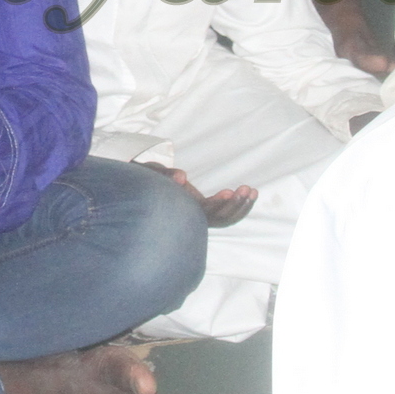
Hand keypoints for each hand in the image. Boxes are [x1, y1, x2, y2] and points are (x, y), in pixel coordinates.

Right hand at [136, 161, 256, 227]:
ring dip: (241, 207)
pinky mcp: (205, 210)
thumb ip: (166, 174)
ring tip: (252, 190)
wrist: (142, 188)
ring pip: (225, 220)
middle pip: (219, 220)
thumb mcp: (153, 173)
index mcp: (182, 210)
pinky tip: (250, 193)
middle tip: (246, 188)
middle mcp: (193, 218)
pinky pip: (226, 214)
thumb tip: (183, 177)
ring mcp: (200, 216)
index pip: (204, 213)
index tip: (228, 191)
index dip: (218, 204)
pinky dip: (239, 205)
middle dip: (235, 205)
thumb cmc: (147, 179)